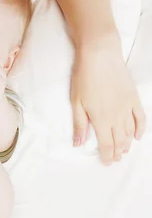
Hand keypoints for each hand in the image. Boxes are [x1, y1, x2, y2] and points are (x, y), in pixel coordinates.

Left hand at [71, 43, 145, 163]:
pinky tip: (137, 136)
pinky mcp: (133, 98)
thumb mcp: (76, 102)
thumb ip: (80, 124)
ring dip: (127, 144)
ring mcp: (127, 108)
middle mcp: (117, 117)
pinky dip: (141, 129)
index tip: (106, 162)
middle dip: (117, 153)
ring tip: (123, 151)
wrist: (100, 56)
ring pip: (130, 133)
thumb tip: (78, 144)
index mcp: (101, 120)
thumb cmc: (84, 77)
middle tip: (114, 159)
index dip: (107, 156)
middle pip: (119, 141)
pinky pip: (141, 118)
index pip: (106, 145)